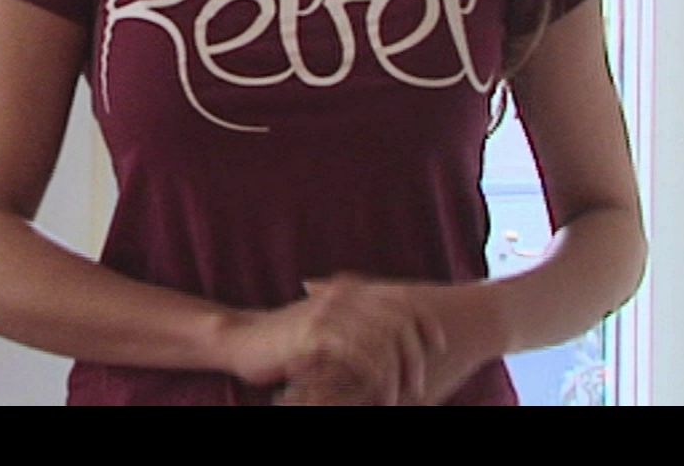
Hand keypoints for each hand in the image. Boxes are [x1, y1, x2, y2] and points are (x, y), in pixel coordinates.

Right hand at [228, 275, 449, 405]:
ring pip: (382, 338)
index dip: (426, 321)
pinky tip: (379, 394)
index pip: (403, 299)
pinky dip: (373, 375)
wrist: (243, 338)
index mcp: (352, 289)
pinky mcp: (316, 334)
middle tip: (421, 382)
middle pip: (399, 318)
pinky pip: (358, 353)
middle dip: (416, 352)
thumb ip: (356, 323)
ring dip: (397, 370)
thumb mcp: (326, 323)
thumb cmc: (288, 339)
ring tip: (403, 395)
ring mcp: (331, 313)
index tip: (440, 346)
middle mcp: (345, 295)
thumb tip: (390, 338)